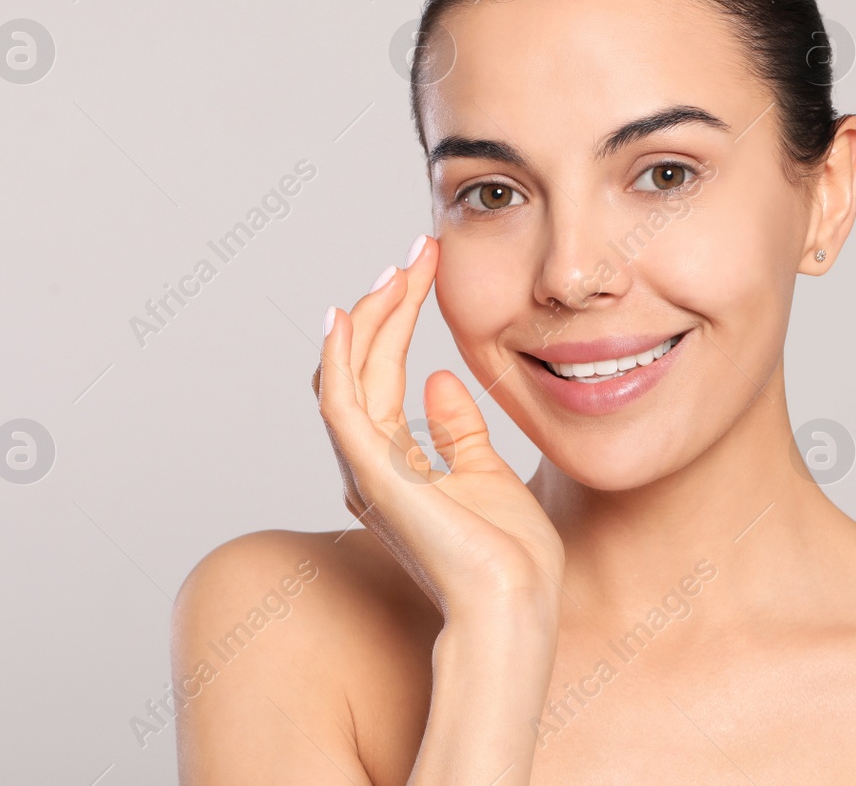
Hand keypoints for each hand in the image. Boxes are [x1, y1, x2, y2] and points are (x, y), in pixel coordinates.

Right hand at [312, 235, 564, 625]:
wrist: (516, 604)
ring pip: (347, 374)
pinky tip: (347, 315)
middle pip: (360, 365)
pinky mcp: (374, 476)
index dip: (394, 318)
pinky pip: (341, 406)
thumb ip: (457, 430)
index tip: (422, 267)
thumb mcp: (486, 473)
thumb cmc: (507, 557)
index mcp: (392, 466)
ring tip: (401, 268)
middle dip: (385, 303)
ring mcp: (366, 470)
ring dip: (371, 315)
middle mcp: (368, 466)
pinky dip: (339, 358)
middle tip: (417, 252)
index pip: (379, 375)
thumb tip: (441, 380)